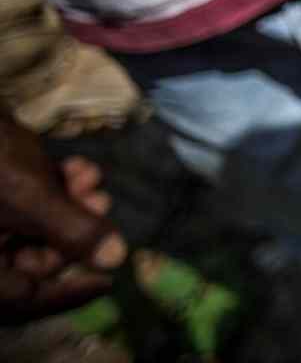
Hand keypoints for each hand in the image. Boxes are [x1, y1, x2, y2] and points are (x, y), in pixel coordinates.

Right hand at [0, 113, 126, 323]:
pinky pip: (24, 205)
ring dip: (70, 204)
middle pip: (31, 261)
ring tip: (91, 179)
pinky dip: (53, 188)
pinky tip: (78, 167)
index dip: (65, 294)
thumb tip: (115, 261)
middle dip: (74, 231)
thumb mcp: (30, 197)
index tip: (107, 283)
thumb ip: (72, 232)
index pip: (21, 299)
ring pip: (33, 229)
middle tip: (103, 204)